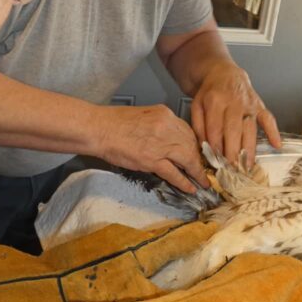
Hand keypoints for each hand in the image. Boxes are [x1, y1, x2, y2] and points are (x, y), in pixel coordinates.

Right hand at [92, 104, 208, 192]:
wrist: (98, 129)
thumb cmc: (114, 122)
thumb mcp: (144, 115)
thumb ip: (159, 125)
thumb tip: (170, 140)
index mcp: (165, 114)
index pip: (187, 131)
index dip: (194, 145)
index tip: (198, 154)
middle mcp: (167, 127)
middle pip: (191, 145)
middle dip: (199, 160)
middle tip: (204, 170)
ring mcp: (160, 144)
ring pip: (187, 159)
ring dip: (197, 173)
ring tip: (203, 182)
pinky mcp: (152, 160)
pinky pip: (174, 173)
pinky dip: (184, 182)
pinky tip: (191, 188)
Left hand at [190, 62, 280, 164]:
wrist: (223, 73)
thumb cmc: (209, 93)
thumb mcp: (196, 106)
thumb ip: (199, 126)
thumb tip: (205, 148)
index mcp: (214, 101)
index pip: (215, 128)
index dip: (215, 146)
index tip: (215, 162)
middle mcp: (233, 102)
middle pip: (233, 130)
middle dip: (233, 151)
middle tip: (232, 169)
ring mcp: (248, 104)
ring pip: (250, 128)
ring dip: (249, 149)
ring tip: (247, 166)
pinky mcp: (259, 105)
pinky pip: (268, 118)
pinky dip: (274, 131)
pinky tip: (277, 145)